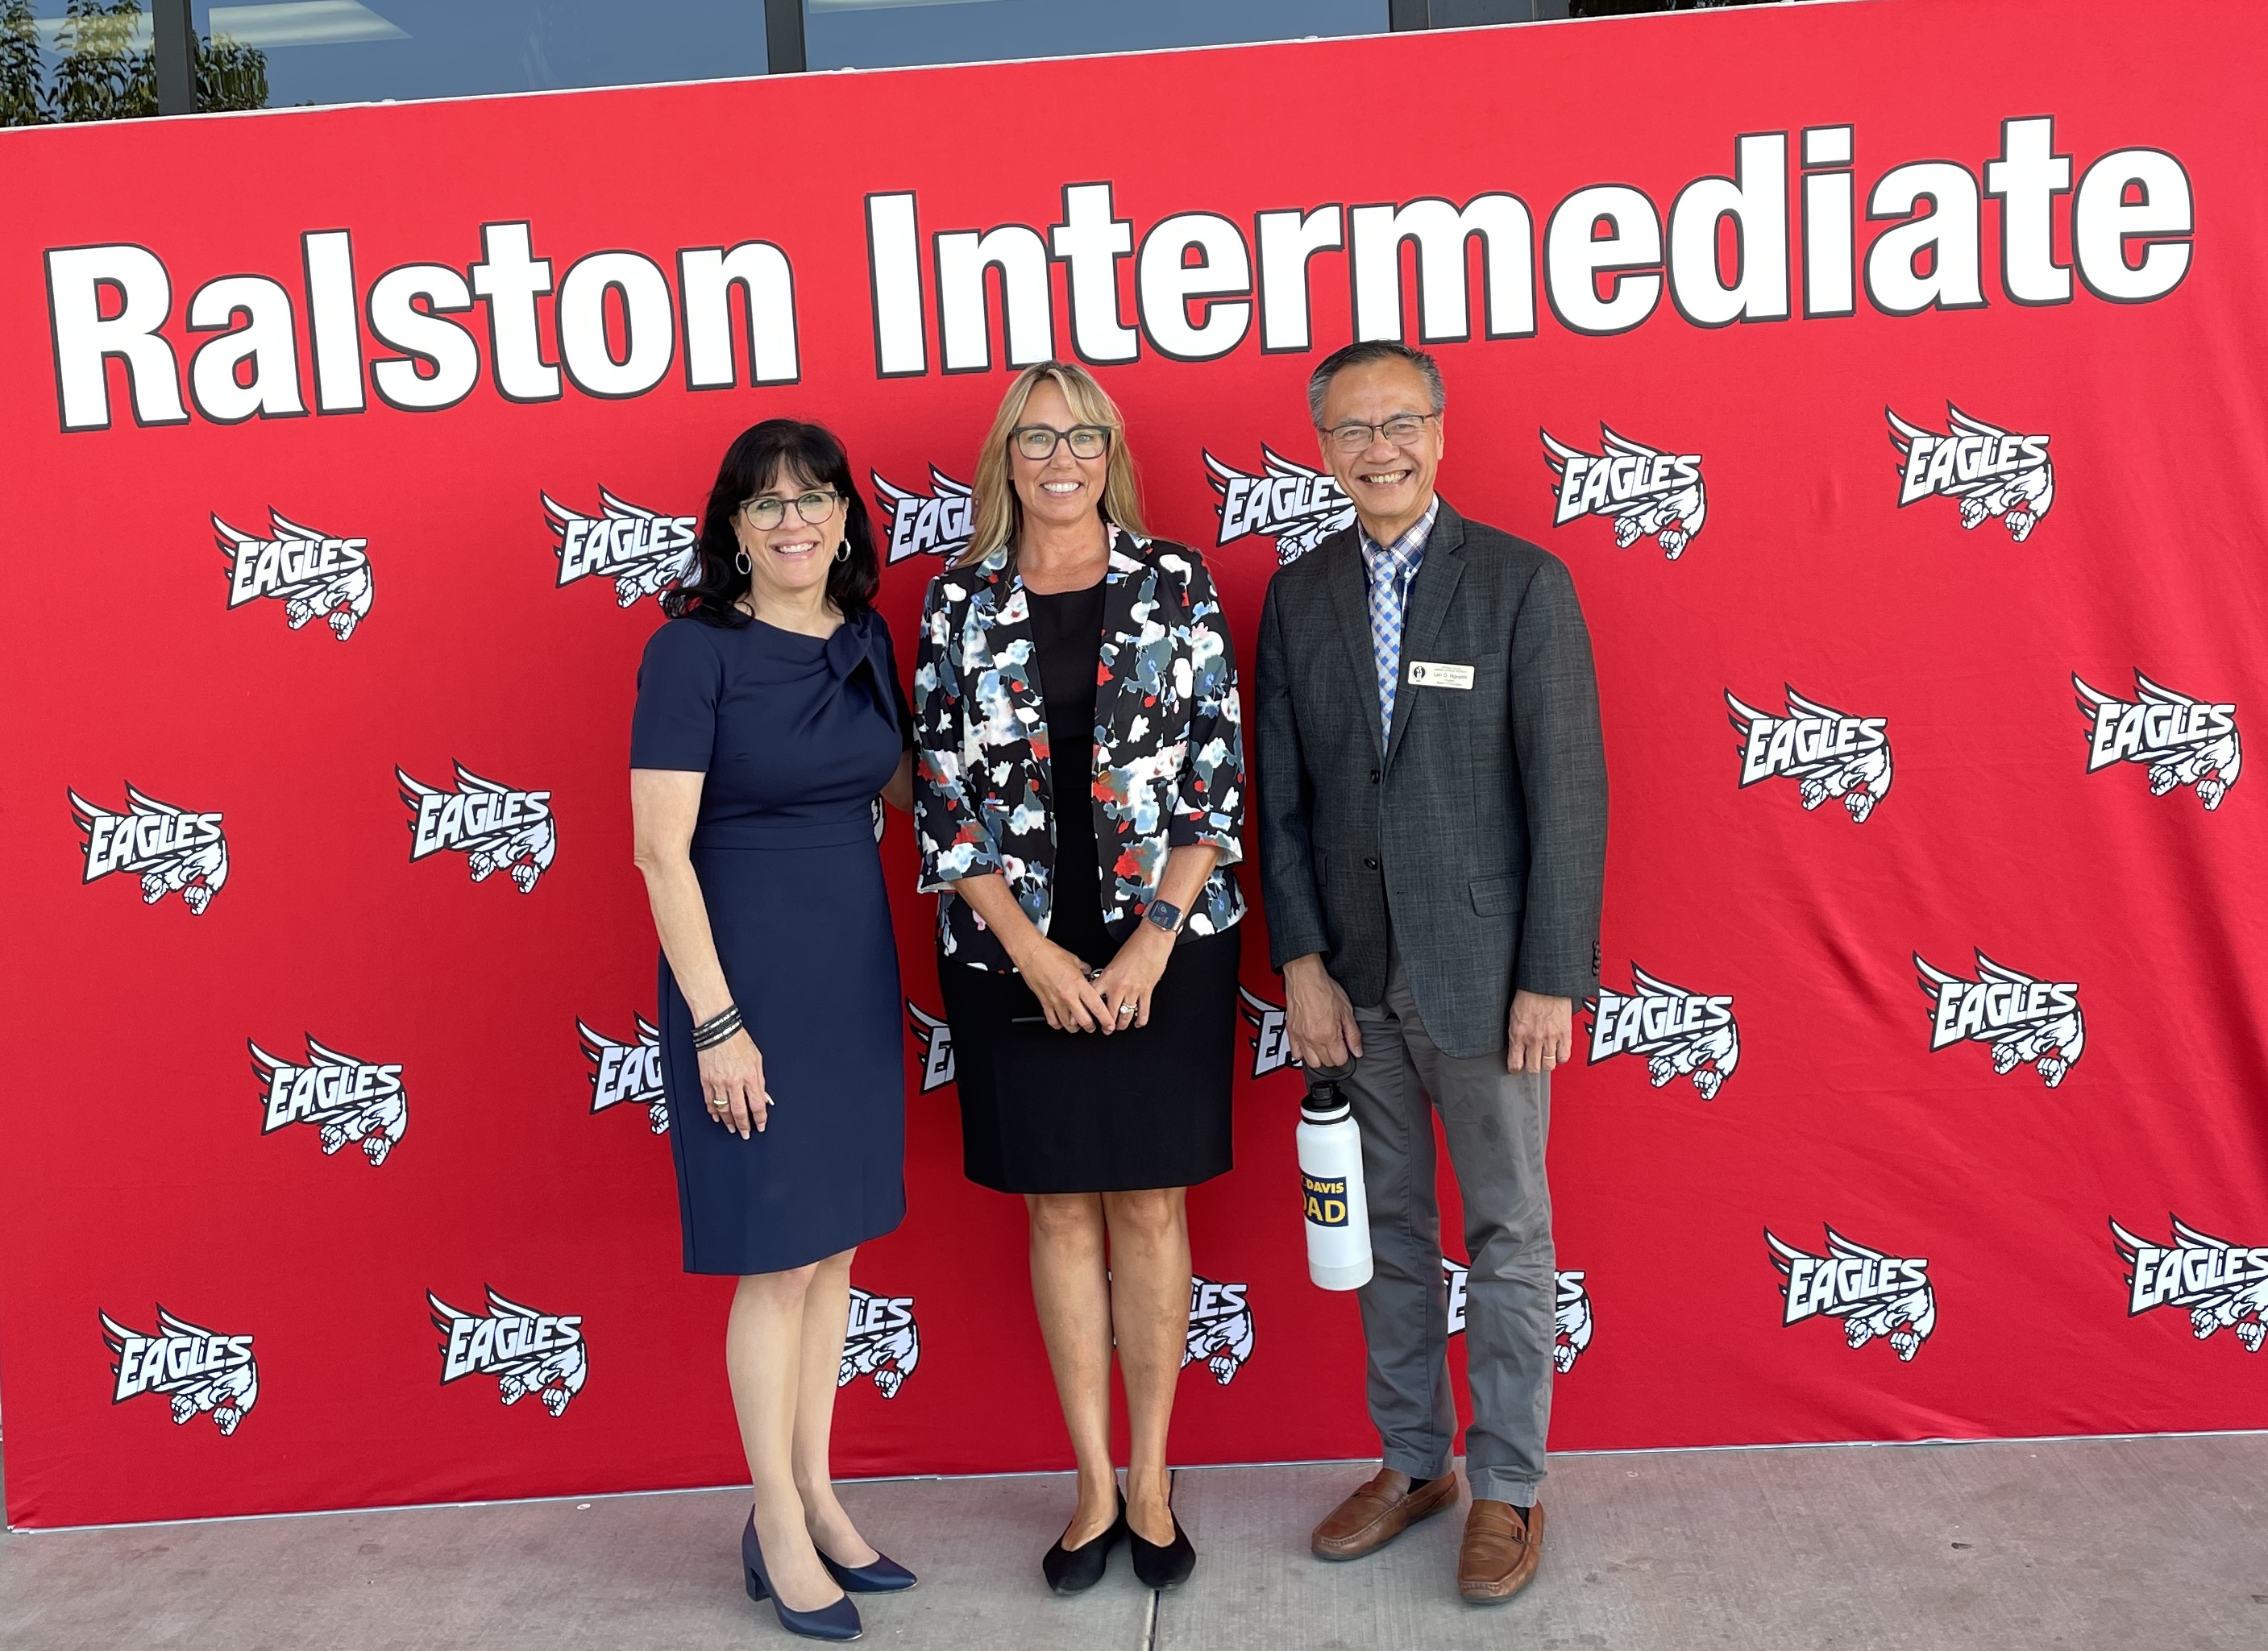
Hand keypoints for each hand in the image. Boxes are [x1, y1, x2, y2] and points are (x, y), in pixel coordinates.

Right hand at [698, 1029, 770, 1137]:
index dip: (760, 1119)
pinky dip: (713, 1111)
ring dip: (729, 1122)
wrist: (718, 1029)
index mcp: (750, 1076)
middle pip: (740, 1112)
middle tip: (746, 1134)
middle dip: (744, 1126)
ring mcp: (718, 1082)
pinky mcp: (706, 1080)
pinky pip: (709, 1101)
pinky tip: (717, 1117)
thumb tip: (764, 1097)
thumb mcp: (757, 1059)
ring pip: (724, 1110)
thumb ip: (760, 1081)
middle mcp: (734, 1082)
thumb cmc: (738, 1041)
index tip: (761, 1125)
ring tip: (732, 1128)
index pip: (757, 1105)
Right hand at [1018, 937, 1114, 1032]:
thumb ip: (1084, 969)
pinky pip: (1052, 1021)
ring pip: (1068, 1024)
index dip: (1105, 1019)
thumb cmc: (1050, 954)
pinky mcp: (1044, 1003)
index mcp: (1078, 984)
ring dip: (1075, 1028)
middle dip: (1091, 1027)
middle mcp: (1068, 995)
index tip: (1109, 1024)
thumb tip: (1089, 973)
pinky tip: (1061, 1022)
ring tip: (1078, 1026)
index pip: (1096, 1006)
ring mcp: (1055, 1001)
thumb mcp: (1074, 960)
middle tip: (1093, 1026)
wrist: (1031, 953)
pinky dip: (1058, 1025)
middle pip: (1084, 1020)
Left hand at [1092, 925, 1173, 1033]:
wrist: (1152, 939)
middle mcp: (1119, 986)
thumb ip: (1108, 975)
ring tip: (1119, 1027)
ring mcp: (1133, 990)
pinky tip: (1138, 1023)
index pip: (1093, 997)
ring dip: (1122, 1024)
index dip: (1087, 1010)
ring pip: (1125, 1015)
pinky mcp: (1146, 991)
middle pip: (1109, 1012)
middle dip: (1106, 1024)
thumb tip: (1104, 986)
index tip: (1085, 1017)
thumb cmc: (1135, 945)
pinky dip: (1140, 1020)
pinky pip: (1143, 1011)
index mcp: (1108, 977)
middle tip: (1105, 1029)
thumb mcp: (1114, 960)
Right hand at [1284, 954, 1362, 1068]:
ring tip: (1324, 1046)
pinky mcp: (1291, 1032)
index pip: (1339, 1060)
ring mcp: (1300, 1037)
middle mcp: (1313, 1039)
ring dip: (1319, 1057)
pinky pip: (1295, 1053)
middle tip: (1337, 1043)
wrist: (1305, 977)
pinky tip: (1309, 1045)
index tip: (1346, 1046)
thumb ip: (1353, 1034)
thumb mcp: (1346, 1010)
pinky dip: (1302, 1053)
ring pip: (1311, 1062)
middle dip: (1334, 1055)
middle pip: (1326, 1062)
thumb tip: (1357, 1051)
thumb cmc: (1324, 989)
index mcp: (1328, 1035)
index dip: (1346, 1054)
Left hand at [1507, 990, 1571, 1075]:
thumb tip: (1514, 1046)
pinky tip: (1557, 1052)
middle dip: (1531, 1067)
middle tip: (1531, 1062)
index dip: (1515, 1069)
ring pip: (1549, 1065)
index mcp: (1518, 1034)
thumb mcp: (1513, 1014)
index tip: (1516, 1068)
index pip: (1515, 1064)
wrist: (1546, 982)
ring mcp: (1550, 1038)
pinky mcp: (1565, 1034)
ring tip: (1544, 1057)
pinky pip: (1564, 1056)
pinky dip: (1560, 1057)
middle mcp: (1534, 1039)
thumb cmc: (1529, 993)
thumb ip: (1515, 1032)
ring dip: (1546, 1063)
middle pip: (1533, 1068)